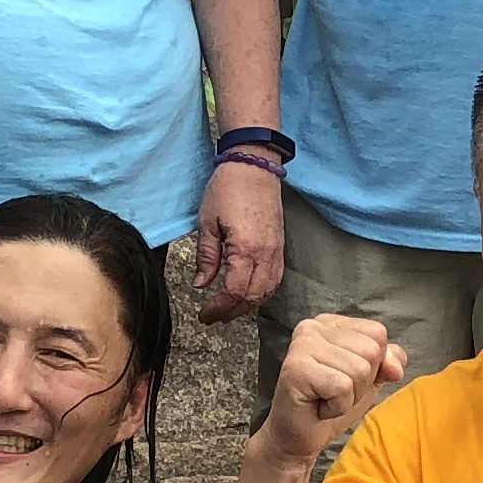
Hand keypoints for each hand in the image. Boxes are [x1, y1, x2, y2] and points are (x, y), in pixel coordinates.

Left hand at [195, 157, 284, 322]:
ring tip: (229, 309)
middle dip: (232, 312)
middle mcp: (266, 254)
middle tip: (214, 317)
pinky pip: (275, 279)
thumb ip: (207, 257)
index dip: (218, 309)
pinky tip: (249, 294)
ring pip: (266, 291)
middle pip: (252, 297)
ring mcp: (277, 251)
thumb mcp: (207, 222)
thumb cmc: (228, 188)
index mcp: (245, 248)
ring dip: (248, 305)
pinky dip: (262, 293)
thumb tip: (202, 284)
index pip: (234, 292)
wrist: (254, 165)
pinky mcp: (280, 246)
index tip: (205, 315)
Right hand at [259, 311, 405, 464]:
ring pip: (359, 370)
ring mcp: (302, 345)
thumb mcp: (370, 379)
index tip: (345, 378)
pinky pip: (342, 387)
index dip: (374, 365)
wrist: (299, 437)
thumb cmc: (331, 403)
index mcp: (331, 322)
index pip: (378, 333)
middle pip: (371, 350)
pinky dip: (337, 406)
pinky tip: (319, 407)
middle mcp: (313, 326)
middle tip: (334, 393)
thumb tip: (395, 366)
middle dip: (362, 383)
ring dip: (349, 397)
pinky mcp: (296, 368)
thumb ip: (388, 362)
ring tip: (326, 399)